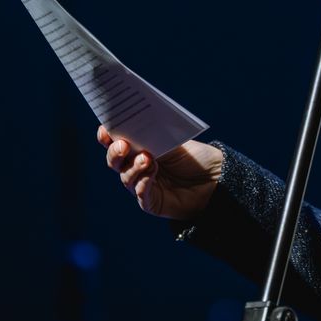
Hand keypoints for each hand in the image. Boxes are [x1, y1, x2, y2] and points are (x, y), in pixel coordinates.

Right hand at [97, 126, 222, 219]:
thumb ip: (154, 134)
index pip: (115, 141)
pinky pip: (140, 192)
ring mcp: (142, 184)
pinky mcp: (150, 202)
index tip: (105, 129)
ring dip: (133, 166)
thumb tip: (136, 118)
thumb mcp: (174, 141)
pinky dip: (143, 182)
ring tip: (147, 158)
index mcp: (139, 147)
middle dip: (114, 152)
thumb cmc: (195, 157)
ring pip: (126, 177)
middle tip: (122, 144)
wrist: (215, 179)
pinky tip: (152, 172)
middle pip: (114, 161)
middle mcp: (136, 166)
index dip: (107, 135)